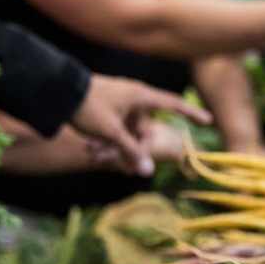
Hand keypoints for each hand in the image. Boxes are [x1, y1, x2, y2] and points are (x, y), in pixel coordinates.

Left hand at [72, 75, 210, 176]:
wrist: (56, 91)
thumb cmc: (88, 107)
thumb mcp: (111, 133)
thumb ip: (131, 152)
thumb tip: (147, 172)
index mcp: (141, 96)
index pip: (174, 105)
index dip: (192, 114)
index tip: (208, 121)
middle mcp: (134, 98)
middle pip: (146, 129)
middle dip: (133, 149)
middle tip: (121, 165)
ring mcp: (121, 103)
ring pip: (128, 132)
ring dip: (115, 147)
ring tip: (95, 154)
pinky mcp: (109, 108)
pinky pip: (116, 129)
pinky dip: (107, 141)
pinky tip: (92, 150)